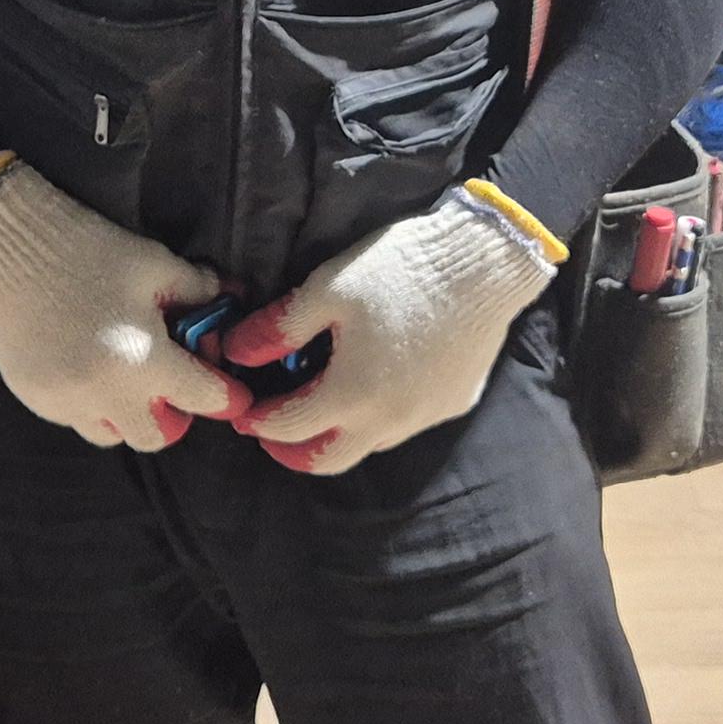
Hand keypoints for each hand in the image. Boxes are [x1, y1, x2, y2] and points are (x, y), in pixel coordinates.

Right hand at [0, 156, 238, 450]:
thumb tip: (231, 298)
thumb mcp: (155, 264)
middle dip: (171, 414)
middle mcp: (107, 392)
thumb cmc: (89, 250)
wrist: (8, 248)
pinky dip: (88, 401)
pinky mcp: (35, 398)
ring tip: (122, 375)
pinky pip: (73, 417)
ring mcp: (67, 400)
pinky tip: (84, 364)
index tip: (229, 392)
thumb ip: (199, 289)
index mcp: (145, 359)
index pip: (205, 398)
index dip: (224, 395)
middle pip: (157, 437)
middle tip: (168, 384)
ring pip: (111, 433)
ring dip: (126, 414)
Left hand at [221, 187, 560, 474]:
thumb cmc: (400, 270)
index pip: (288, 427)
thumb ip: (279, 329)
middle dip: (291, 451)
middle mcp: (388, 421)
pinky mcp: (453, 405)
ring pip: (368, 445)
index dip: (257, 421)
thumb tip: (236, 352)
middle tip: (273, 430)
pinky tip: (378, 383)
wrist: (485, 263)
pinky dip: (379, 416)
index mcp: (350, 395)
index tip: (242, 411)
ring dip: (338, 434)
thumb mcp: (327, 289)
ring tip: (323, 403)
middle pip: (328, 460)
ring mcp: (425, 417)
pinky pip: (406, 424)